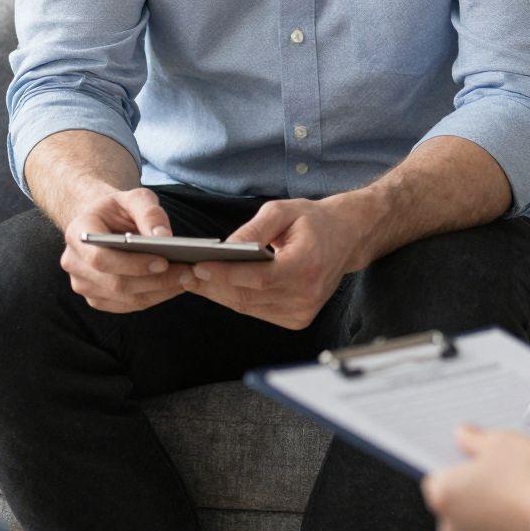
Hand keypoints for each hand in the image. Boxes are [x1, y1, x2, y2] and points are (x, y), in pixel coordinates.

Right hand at [60, 185, 188, 313]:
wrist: (103, 223)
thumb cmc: (119, 209)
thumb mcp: (134, 198)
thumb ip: (149, 212)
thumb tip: (164, 237)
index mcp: (77, 234)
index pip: (101, 258)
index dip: (132, 264)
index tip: (164, 261)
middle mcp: (74, 263)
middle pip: (116, 283)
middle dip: (155, 281)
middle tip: (188, 273)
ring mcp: (84, 285)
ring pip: (125, 298)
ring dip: (160, 291)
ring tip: (188, 278)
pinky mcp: (97, 299)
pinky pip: (128, 305)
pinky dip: (155, 297)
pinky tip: (176, 285)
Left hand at [179, 197, 362, 329]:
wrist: (346, 238)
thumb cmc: (313, 220)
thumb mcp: (283, 211)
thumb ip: (254, 229)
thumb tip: (225, 247)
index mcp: (307, 265)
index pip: (260, 277)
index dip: (227, 274)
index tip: (198, 266)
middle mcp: (307, 294)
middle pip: (249, 296)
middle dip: (213, 285)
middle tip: (183, 273)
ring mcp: (303, 311)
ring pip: (248, 307)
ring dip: (218, 294)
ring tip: (192, 279)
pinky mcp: (297, 319)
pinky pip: (257, 311)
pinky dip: (235, 299)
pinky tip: (218, 286)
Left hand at [421, 426, 529, 530]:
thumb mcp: (501, 441)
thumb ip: (475, 439)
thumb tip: (462, 436)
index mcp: (444, 495)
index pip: (438, 479)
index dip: (459, 468)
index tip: (478, 461)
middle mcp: (452, 529)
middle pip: (455, 506)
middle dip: (472, 494)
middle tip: (502, 477)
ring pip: (475, 528)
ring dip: (489, 516)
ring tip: (518, 498)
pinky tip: (526, 519)